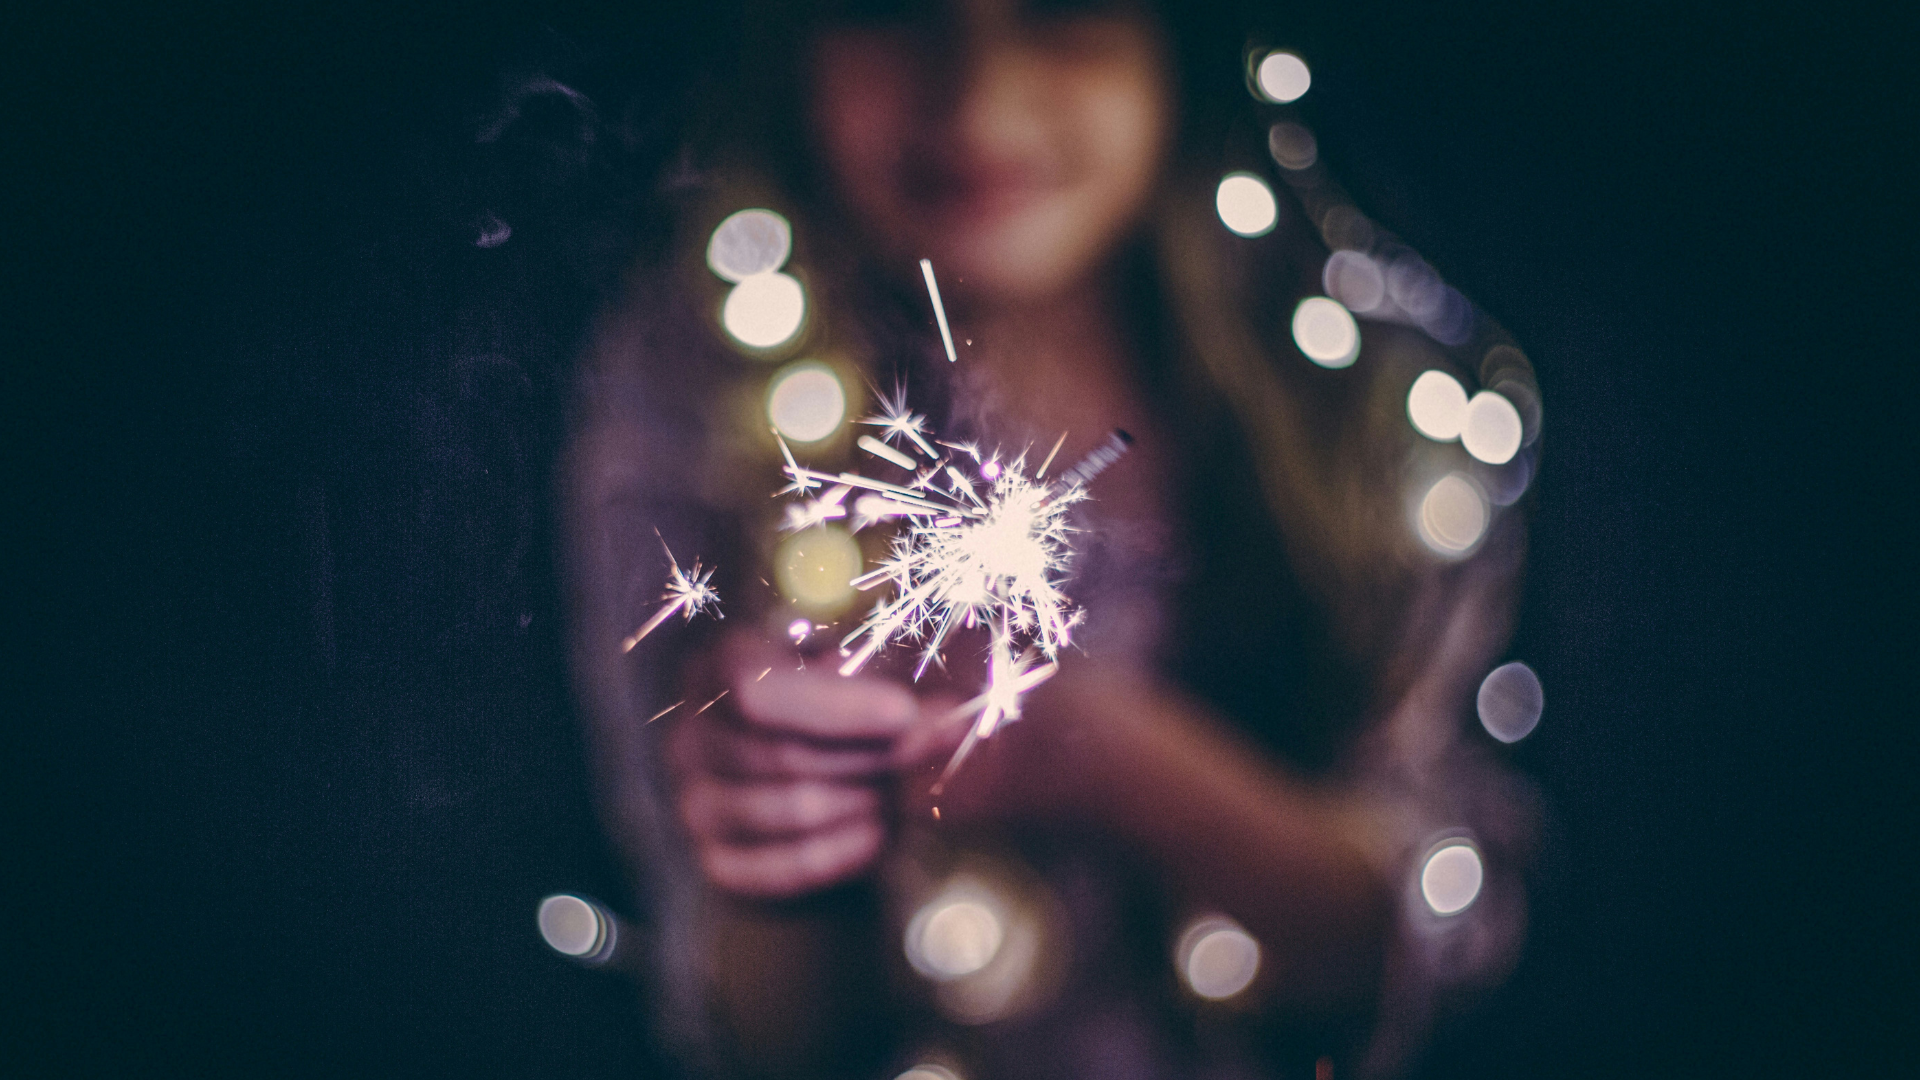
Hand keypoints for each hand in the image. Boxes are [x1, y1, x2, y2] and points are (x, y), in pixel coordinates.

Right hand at [666, 632, 952, 897]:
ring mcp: (696, 804)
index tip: (905, 712)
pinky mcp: (716, 861)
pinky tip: (878, 833)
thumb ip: (892, 686)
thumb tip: (951, 717)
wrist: (804, 762)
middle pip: (782, 755)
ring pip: (790, 810)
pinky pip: (781, 868)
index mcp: (717, 670)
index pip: (758, 691)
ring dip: (862, 802)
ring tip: (900, 788)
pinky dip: (841, 853)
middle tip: (925, 753)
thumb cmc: (831, 704)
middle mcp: (690, 737)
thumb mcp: (853, 674)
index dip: (835, 705)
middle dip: (868, 757)